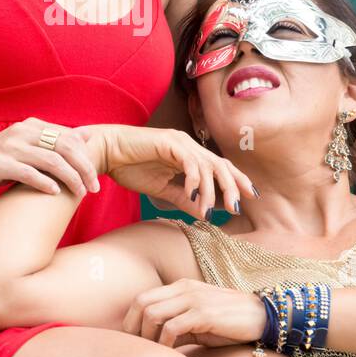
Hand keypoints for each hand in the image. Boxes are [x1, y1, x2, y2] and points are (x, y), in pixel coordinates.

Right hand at [0, 117, 102, 200]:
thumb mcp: (27, 149)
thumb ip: (53, 143)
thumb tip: (85, 136)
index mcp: (32, 126)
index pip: (68, 137)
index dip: (86, 157)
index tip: (96, 177)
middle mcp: (22, 132)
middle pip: (64, 147)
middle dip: (83, 168)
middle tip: (94, 187)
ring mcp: (9, 146)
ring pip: (50, 160)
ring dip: (70, 178)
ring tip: (80, 193)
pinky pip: (28, 172)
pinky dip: (45, 183)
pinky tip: (56, 193)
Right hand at [77, 124, 257, 220]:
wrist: (106, 153)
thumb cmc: (131, 168)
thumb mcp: (163, 189)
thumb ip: (184, 199)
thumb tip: (205, 214)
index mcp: (189, 155)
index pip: (220, 167)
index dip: (236, 181)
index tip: (249, 198)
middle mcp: (188, 146)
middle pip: (221, 164)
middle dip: (233, 185)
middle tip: (238, 206)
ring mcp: (180, 142)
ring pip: (207, 165)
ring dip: (211, 190)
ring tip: (210, 209)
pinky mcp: (169, 142)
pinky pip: (190, 162)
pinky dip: (194, 180)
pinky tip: (193, 195)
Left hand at [123, 278, 267, 347]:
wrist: (263, 317)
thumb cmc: (229, 323)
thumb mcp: (198, 321)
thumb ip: (175, 326)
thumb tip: (152, 343)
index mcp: (180, 286)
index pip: (142, 298)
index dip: (130, 321)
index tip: (132, 342)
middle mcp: (183, 288)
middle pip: (141, 303)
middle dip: (133, 328)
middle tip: (138, 349)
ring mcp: (193, 299)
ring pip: (152, 313)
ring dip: (147, 336)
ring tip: (154, 352)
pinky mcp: (204, 313)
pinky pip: (172, 327)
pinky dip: (164, 343)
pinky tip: (169, 353)